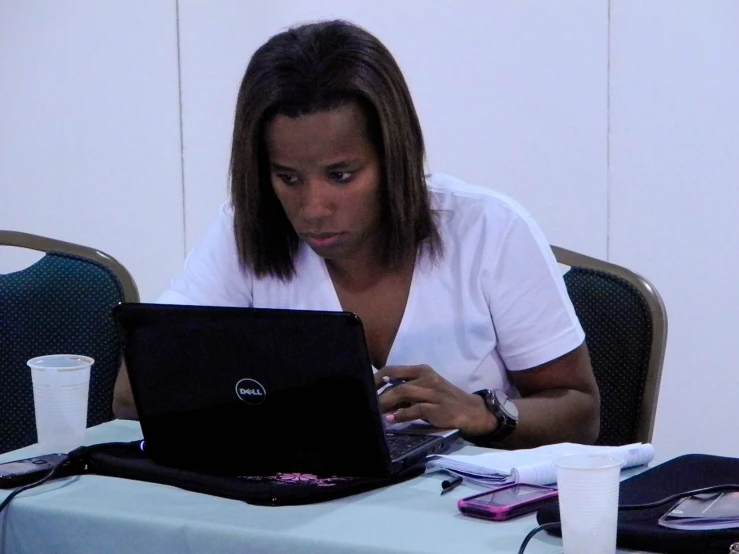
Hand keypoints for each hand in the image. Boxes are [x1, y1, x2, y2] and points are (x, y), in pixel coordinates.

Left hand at [373, 364, 497, 435]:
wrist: (472, 412)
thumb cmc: (445, 400)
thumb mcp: (426, 389)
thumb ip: (406, 391)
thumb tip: (380, 398)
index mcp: (422, 370)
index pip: (393, 370)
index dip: (376, 378)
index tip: (365, 388)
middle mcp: (427, 378)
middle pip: (396, 383)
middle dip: (378, 393)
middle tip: (367, 403)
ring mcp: (433, 393)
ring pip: (404, 393)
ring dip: (386, 403)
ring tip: (375, 412)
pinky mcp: (437, 408)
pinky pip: (416, 409)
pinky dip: (401, 415)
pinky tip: (391, 420)